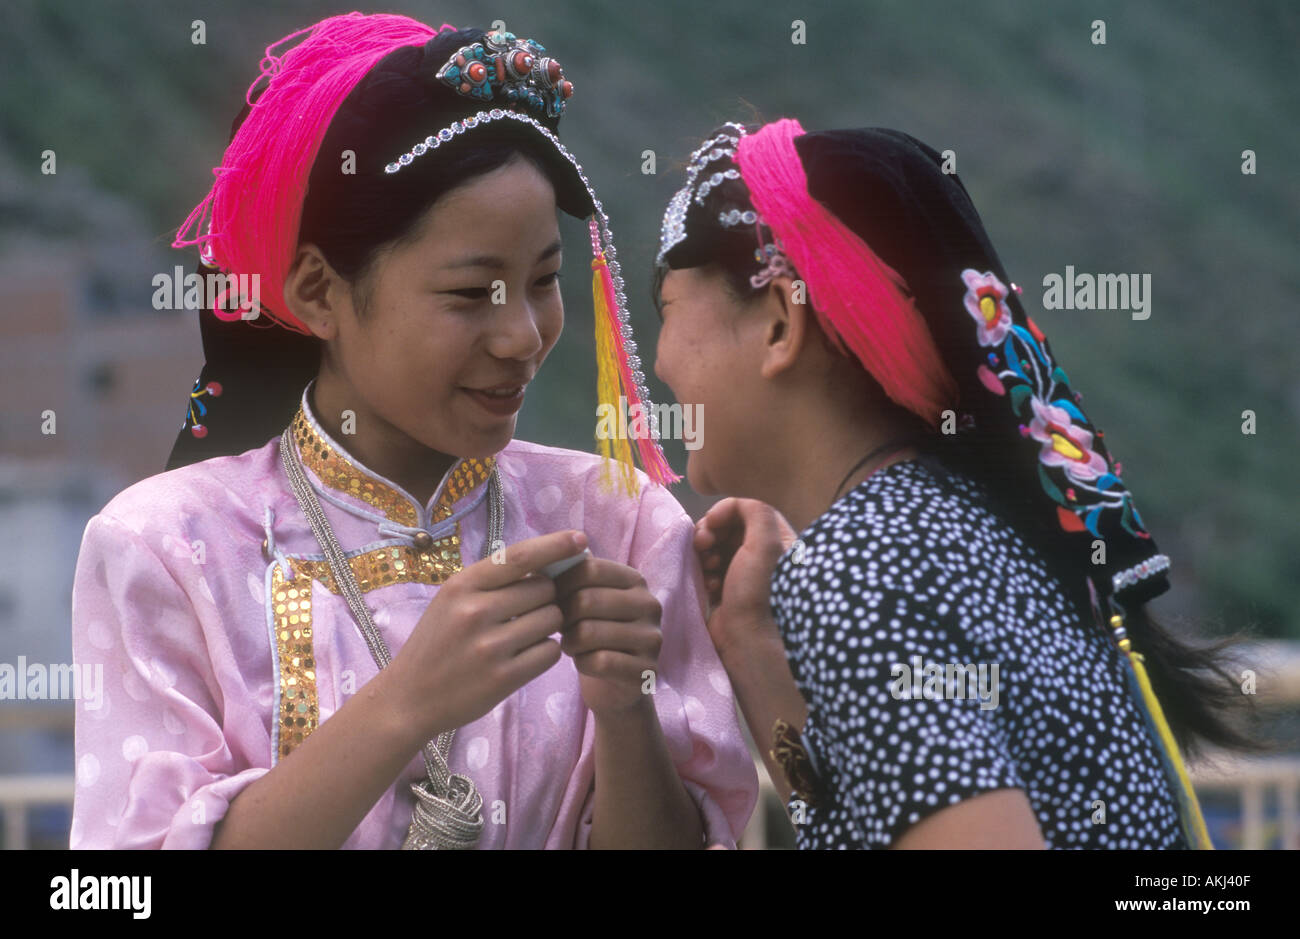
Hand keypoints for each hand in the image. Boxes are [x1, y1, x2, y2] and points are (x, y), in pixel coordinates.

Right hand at [385, 530, 586, 742]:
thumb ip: (493, 581)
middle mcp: (475, 612)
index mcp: (462, 585)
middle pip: (545, 590)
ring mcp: (489, 647)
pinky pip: (550, 652)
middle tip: (527, 613)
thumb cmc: (438, 642)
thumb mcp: (452, 600)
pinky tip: (525, 656)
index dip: (555, 546)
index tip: (580, 539)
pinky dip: (546, 652)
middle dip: (546, 598)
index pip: (520, 556)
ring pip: (552, 620)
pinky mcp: (503, 678)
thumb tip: (549, 564)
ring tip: (522, 635)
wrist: (410, 697)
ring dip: (548, 626)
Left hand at [553, 557, 662, 716]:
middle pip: (587, 600)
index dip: (561, 584)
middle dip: (562, 616)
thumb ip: (570, 576)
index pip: (590, 568)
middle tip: (560, 628)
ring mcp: (652, 638)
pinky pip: (600, 662)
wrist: (616, 683)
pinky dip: (583, 663)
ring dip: (569, 642)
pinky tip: (584, 663)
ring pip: (589, 632)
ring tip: (570, 644)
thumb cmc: (594, 632)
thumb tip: (540, 560)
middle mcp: (649, 605)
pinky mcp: (646, 669)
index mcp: (635, 580)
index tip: (551, 600)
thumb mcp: (585, 599)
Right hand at [693, 498, 796, 661]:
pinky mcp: (726, 590)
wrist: (747, 641)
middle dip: (710, 532)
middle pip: (727, 527)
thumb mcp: (765, 544)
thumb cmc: (758, 592)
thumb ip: (755, 512)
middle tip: (702, 545)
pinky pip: (708, 569)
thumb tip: (731, 506)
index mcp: (777, 540)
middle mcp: (762, 554)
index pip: (746, 510)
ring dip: (705, 552)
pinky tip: (709, 586)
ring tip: (706, 567)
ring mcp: (743, 573)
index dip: (724, 512)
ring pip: (714, 547)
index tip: (711, 524)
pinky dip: (704, 572)